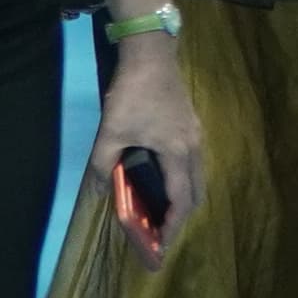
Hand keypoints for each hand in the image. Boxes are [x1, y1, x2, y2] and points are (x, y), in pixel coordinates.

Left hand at [92, 42, 207, 270]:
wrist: (150, 53)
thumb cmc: (132, 94)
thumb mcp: (110, 131)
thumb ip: (103, 165)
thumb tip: (99, 193)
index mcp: (177, 153)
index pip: (181, 200)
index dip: (173, 226)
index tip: (162, 244)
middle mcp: (193, 148)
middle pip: (196, 193)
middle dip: (181, 216)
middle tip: (160, 230)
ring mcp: (195, 135)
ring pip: (197, 177)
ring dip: (183, 197)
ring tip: (160, 209)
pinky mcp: (191, 125)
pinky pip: (193, 163)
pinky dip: (183, 179)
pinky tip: (163, 178)